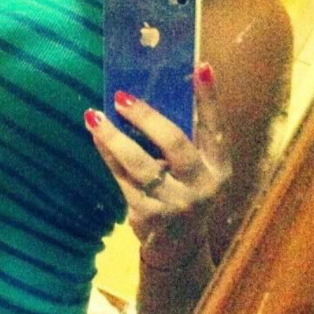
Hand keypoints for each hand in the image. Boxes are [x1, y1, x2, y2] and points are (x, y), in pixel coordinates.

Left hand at [84, 63, 232, 242]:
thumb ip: (184, 139)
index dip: (209, 98)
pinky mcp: (149, 217)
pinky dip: (107, 156)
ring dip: (114, 138)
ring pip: (140, 164)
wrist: (180, 247)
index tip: (201, 66)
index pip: (215, 127)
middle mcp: (202, 186)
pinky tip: (96, 139)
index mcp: (219, 167)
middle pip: (175, 144)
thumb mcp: (196, 168)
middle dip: (147, 117)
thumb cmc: (185, 191)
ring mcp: (176, 204)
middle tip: (122, 97)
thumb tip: (151, 94)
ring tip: (95, 117)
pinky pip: (122, 180)